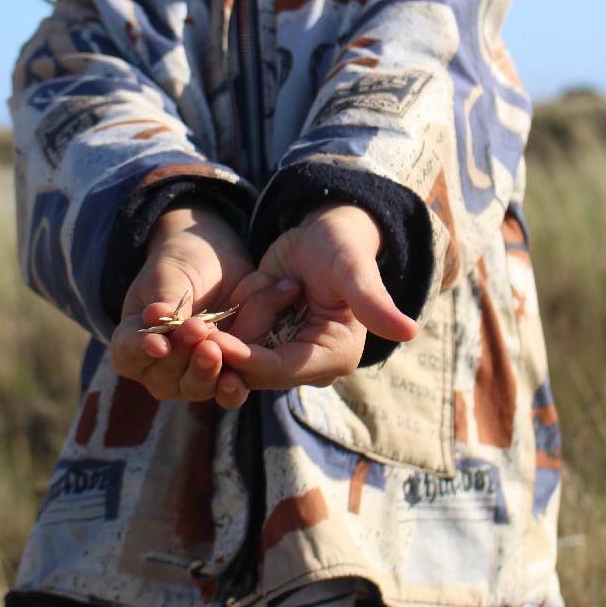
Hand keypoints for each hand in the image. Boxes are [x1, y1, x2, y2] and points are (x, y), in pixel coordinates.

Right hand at [110, 203, 295, 408]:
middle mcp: (160, 368)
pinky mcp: (226, 375)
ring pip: (196, 387)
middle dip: (181, 354)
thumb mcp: (167, 276)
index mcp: (133, 342)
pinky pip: (228, 391)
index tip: (158, 343)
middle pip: (165, 376)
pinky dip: (232, 386)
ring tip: (214, 350)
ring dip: (206, 372)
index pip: (129, 353)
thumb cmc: (179, 268)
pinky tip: (237, 378)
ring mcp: (192, 376)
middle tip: (197, 329)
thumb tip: (156, 317)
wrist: (216, 264)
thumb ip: (164, 300)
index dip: (141, 350)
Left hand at [218, 204, 416, 391]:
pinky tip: (226, 297)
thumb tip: (410, 331)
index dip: (247, 359)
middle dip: (226, 343)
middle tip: (195, 322)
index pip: (281, 368)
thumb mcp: (353, 269)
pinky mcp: (260, 343)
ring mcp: (281, 356)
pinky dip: (222, 316)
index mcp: (336, 354)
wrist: (320, 238)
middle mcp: (308, 365)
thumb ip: (372, 302)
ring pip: (233, 353)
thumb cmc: (341, 247)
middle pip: (250, 366)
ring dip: (229, 320)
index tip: (216, 341)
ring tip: (254, 282)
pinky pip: (226, 337)